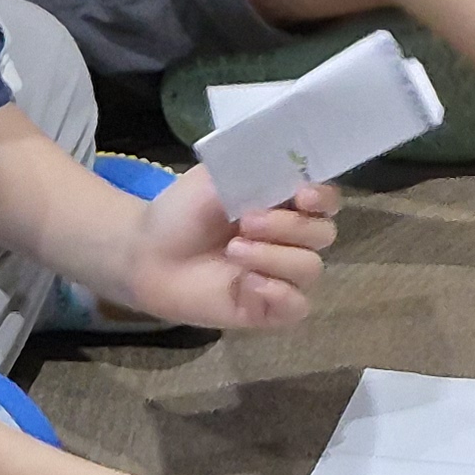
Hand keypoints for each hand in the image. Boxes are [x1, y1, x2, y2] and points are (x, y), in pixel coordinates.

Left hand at [116, 163, 337, 330]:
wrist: (146, 253)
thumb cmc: (183, 211)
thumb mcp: (218, 176)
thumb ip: (258, 170)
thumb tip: (293, 165)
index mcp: (285, 204)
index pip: (327, 201)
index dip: (323, 199)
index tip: (301, 195)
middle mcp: (290, 240)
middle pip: (323, 235)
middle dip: (288, 227)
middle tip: (245, 222)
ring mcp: (280, 276)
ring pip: (311, 269)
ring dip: (273, 257)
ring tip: (234, 251)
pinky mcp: (266, 309)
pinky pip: (297, 306)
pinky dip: (278, 293)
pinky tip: (246, 284)